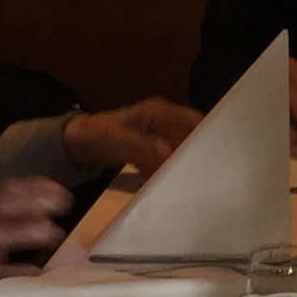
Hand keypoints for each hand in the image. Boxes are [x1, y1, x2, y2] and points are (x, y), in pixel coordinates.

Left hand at [64, 97, 198, 175]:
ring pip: (182, 149)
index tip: (217, 159)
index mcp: (160, 112)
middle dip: (200, 154)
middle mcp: (164, 121)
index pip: (195, 121)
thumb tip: (171, 162)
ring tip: (197, 183)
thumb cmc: (100, 136)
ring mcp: (159, 134)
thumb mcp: (122, 142)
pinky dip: (174, 169)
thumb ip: (147, 150)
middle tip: (208, 176)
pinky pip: (170, 158)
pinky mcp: (153, 148)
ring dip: (187, 164)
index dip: (209, 137)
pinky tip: (176, 184)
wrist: (79, 143)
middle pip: (192, 136)